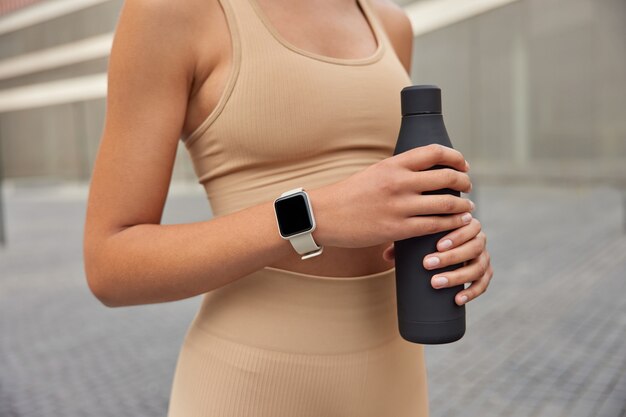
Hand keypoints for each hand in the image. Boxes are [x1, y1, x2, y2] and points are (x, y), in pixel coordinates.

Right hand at [311, 144, 474, 248]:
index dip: (456, 158)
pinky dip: (451, 225)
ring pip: (445, 203)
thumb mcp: (374, 173)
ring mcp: (398, 206)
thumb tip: (426, 173)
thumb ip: (399, 172)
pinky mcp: (396, 229)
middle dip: (464, 182)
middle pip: (446, 177)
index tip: (463, 165)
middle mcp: (398, 182)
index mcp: (393, 164)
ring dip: (462, 206)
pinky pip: (433, 226)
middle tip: (468, 187)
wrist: (323, 215)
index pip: (435, 152)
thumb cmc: (349, 195)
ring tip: (467, 209)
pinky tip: (457, 224)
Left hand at [382, 217, 492, 304]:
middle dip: (451, 257)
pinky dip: (472, 292)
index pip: (469, 225)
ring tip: (436, 283)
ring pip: (478, 267)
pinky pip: (483, 284)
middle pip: (474, 247)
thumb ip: (406, 242)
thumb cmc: (429, 241)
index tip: (437, 245)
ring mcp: (483, 258)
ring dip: (458, 277)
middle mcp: (479, 240)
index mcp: (466, 224)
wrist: (443, 252)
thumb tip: (386, 256)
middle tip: (428, 264)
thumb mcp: (419, 238)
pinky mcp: (484, 274)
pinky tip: (457, 299)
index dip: (457, 235)